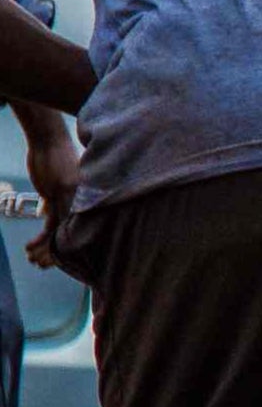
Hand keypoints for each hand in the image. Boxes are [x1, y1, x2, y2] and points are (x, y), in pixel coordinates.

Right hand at [23, 126, 72, 269]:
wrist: (49, 140)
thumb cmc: (53, 160)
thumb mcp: (57, 185)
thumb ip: (55, 200)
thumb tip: (46, 212)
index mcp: (88, 200)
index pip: (83, 232)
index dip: (69, 249)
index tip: (57, 260)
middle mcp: (85, 201)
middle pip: (75, 237)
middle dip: (58, 256)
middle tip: (44, 267)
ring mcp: (73, 199)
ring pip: (63, 235)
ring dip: (47, 252)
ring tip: (34, 261)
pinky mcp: (59, 195)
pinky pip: (51, 226)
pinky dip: (40, 240)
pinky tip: (29, 248)